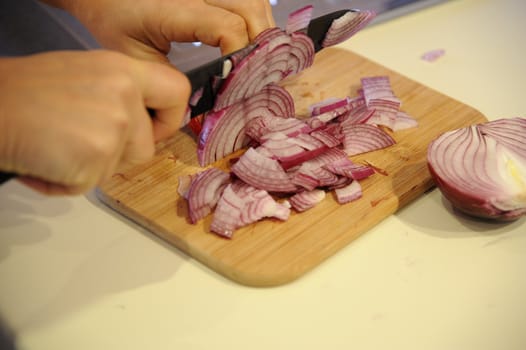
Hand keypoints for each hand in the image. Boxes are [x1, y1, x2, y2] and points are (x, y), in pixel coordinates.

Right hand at [0, 50, 189, 194]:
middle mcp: (125, 95)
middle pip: (146, 147)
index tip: (154, 129)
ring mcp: (114, 126)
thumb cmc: (24, 93)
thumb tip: (144, 120)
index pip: (177, 92)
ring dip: (89, 168)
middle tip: (80, 143)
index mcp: (123, 70)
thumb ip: (121, 94)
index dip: (169, 118)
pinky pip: (90, 184)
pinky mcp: (97, 156)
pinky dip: (65, 182)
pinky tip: (44, 161)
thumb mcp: (85, 75)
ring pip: (118, 168)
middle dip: (117, 156)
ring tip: (56, 147)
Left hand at [43, 0, 275, 63]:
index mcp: (172, 9)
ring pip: (253, 0)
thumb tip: (207, 107)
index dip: (241, 56)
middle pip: (249, 8)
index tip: (236, 81)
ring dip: (263, 28)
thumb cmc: (116, 22)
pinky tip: (251, 37)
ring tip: (259, 56)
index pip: (227, 27)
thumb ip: (173, 82)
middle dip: (260, 43)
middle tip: (258, 73)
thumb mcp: (139, 60)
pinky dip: (255, 17)